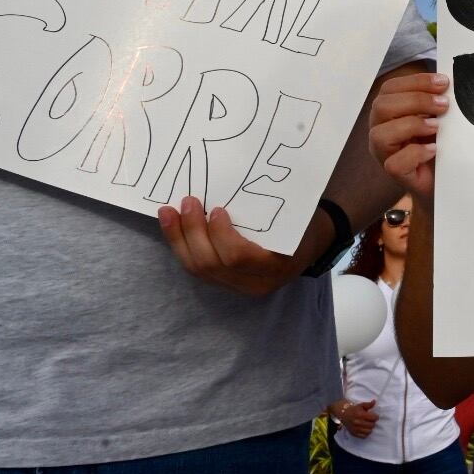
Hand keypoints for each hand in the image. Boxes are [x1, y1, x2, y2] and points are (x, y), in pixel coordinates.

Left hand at [158, 196, 306, 294]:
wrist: (305, 248)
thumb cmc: (300, 226)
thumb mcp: (292, 218)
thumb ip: (266, 211)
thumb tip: (228, 185)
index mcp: (276, 267)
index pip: (238, 257)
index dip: (221, 234)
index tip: (217, 210)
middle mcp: (254, 284)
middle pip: (211, 264)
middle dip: (192, 232)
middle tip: (187, 203)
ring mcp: (237, 287)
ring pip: (197, 269)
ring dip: (178, 239)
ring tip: (168, 213)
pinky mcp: (223, 284)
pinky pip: (195, 269)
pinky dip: (181, 246)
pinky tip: (173, 227)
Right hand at [337, 399, 378, 438]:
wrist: (343, 414)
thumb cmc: (354, 409)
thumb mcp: (361, 405)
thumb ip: (368, 404)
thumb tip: (374, 401)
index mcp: (360, 415)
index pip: (374, 418)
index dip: (376, 416)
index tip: (374, 416)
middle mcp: (358, 422)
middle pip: (372, 425)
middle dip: (373, 422)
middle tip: (371, 420)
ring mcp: (355, 429)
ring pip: (369, 431)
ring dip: (370, 428)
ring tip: (368, 424)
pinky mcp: (354, 433)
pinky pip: (364, 436)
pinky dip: (366, 433)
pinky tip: (364, 429)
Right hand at [369, 72, 445, 204]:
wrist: (447, 178)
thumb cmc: (440, 143)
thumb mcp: (439, 116)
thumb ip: (437, 100)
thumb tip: (447, 82)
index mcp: (388, 111)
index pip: (390, 88)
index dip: (416, 82)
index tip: (444, 82)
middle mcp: (380, 129)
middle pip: (381, 106)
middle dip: (416, 101)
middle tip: (444, 104)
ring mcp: (384, 153)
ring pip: (380, 134)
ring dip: (412, 125)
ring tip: (437, 127)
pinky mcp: (394, 173)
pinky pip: (394, 163)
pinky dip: (416, 153)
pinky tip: (434, 149)